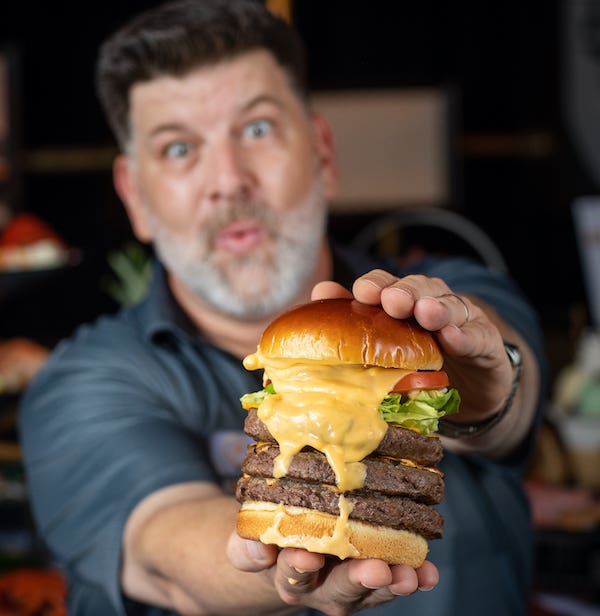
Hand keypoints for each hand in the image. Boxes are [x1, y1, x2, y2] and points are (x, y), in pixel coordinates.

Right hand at [227, 533, 438, 615]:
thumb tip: (259, 548)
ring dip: (394, 582)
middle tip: (376, 570)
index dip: (299, 566)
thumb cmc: (269, 540)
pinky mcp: (373, 577)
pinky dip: (413, 576)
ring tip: (411, 575)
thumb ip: (246, 548)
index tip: (307, 555)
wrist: (286, 553)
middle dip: (359, 580)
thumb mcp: (246, 544)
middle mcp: (321, 588)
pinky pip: (394, 579)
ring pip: (373, 589)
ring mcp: (350, 585)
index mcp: (288, 576)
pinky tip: (428, 572)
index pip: (293, 574)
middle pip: (341, 589)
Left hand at [312, 271, 513, 422]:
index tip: (361, 291)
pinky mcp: (486, 344)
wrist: (470, 390)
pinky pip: (477, 337)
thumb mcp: (387, 345)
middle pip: (420, 289)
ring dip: (437, 308)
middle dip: (405, 292)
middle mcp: (432, 302)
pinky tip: (453, 338)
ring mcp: (462, 320)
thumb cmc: (419, 363)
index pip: (388, 284)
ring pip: (451, 307)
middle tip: (393, 301)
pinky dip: (465, 336)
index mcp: (403, 301)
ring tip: (425, 313)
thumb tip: (320, 291)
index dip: (377, 284)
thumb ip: (355, 319)